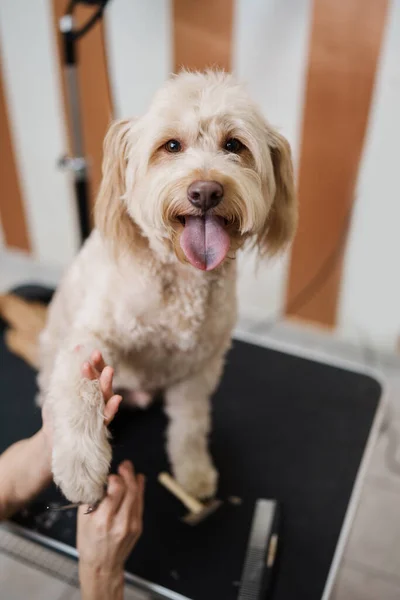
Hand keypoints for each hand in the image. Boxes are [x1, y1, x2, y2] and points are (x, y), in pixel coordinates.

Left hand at [41, 349, 121, 452]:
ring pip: (107, 395)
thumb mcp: (58, 391)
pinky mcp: (100, 425)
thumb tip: (74, 349)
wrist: (51, 438)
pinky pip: (108, 416)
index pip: (95, 371)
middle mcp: (98, 397)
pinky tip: (116, 398)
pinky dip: (113, 407)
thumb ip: (66, 373)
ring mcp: (100, 410)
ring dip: (108, 383)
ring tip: (108, 371)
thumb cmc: (57, 412)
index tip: (91, 350)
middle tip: (95, 355)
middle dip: (100, 367)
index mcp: (89, 387)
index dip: (95, 361)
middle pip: (102, 380)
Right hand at [78, 461, 144, 599]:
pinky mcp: (138, 527)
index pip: (115, 490)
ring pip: (137, 495)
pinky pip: (140, 503)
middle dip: (127, 474)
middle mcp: (119, 522)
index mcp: (103, 520)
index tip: (109, 475)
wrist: (103, 567)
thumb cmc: (89, 544)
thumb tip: (98, 480)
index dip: (114, 478)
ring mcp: (131, 525)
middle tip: (124, 464)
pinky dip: (139, 490)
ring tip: (129, 469)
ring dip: (134, 479)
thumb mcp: (83, 522)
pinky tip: (138, 481)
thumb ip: (91, 500)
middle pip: (129, 490)